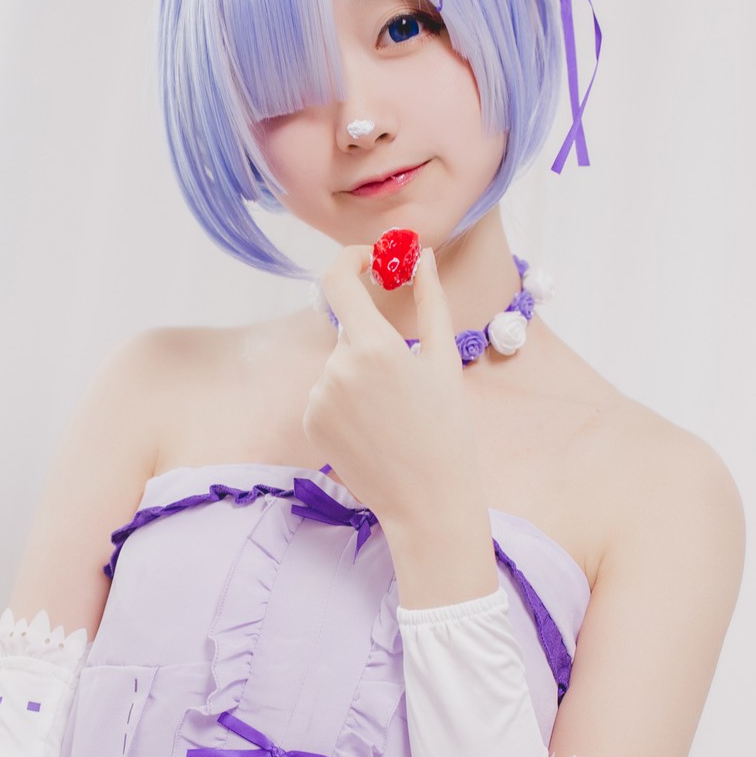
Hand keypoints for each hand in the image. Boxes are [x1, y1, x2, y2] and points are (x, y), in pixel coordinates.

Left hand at [303, 242, 473, 531]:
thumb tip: (423, 257)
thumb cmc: (446, 429)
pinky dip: (347, 399)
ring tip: (393, 412)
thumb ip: (430, 299)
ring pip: (338, 363)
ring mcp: (318, 398)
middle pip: (347, 328)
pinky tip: (374, 428)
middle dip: (373, 337)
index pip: (337, 279)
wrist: (427, 500)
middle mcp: (336, 369)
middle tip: (405, 373)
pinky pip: (326, 393)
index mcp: (372, 347)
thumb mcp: (443, 360)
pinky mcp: (309, 423)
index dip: (350, 260)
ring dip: (361, 371)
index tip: (369, 261)